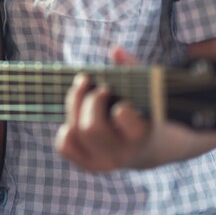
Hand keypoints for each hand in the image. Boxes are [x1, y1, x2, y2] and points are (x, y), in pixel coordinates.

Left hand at [55, 47, 150, 171]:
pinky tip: (77, 115)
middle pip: (91, 127)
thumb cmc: (146, 110)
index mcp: (142, 135)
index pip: (122, 118)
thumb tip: (115, 50)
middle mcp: (122, 154)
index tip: (120, 95)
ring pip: (76, 133)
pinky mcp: (89, 164)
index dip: (117, 105)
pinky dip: (66, 129)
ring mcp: (104, 163)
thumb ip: (133, 70)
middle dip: (90, 101)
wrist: (150, 147)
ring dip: (75, 106)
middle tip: (101, 89)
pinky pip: (65, 146)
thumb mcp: (147, 91)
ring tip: (84, 90)